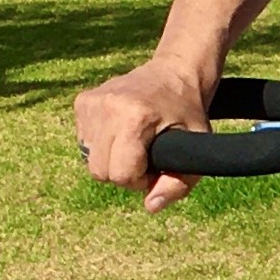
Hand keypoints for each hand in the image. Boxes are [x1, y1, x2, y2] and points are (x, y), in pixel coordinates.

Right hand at [73, 56, 211, 213]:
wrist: (176, 72)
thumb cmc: (188, 114)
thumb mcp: (197, 149)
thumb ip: (178, 184)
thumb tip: (150, 206)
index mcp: (134, 117)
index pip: (120, 174)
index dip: (140, 178)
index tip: (156, 163)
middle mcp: (107, 106)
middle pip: (99, 171)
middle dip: (123, 172)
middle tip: (146, 154)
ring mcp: (91, 102)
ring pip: (88, 159)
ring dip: (112, 158)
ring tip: (135, 140)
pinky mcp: (82, 101)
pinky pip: (84, 143)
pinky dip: (102, 144)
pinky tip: (122, 130)